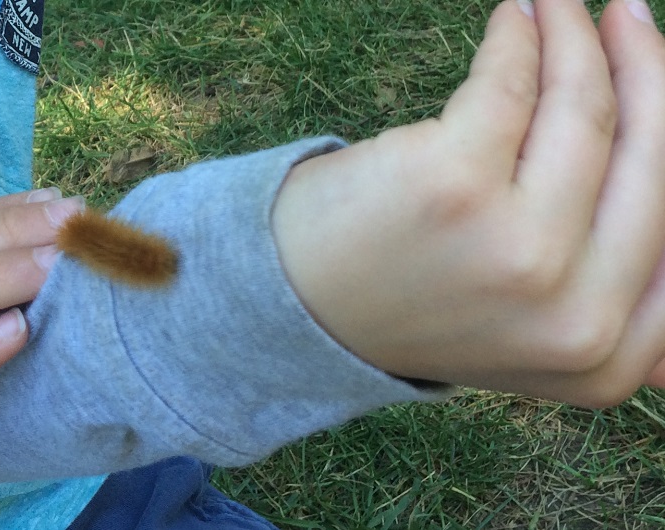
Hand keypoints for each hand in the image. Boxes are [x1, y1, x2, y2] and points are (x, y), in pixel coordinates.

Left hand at [271, 0, 664, 406]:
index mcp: (607, 357)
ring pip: (582, 109)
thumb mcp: (531, 328)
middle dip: (644, 69)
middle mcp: (577, 317)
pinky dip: (516, 37)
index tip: (653, 71)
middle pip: (649, 155)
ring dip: (577, 37)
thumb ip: (611, 290)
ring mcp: (519, 251)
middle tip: (629, 17)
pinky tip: (514, 18)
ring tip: (562, 7)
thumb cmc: (416, 298)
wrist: (298, 311)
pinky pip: (508, 83)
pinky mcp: (454, 186)